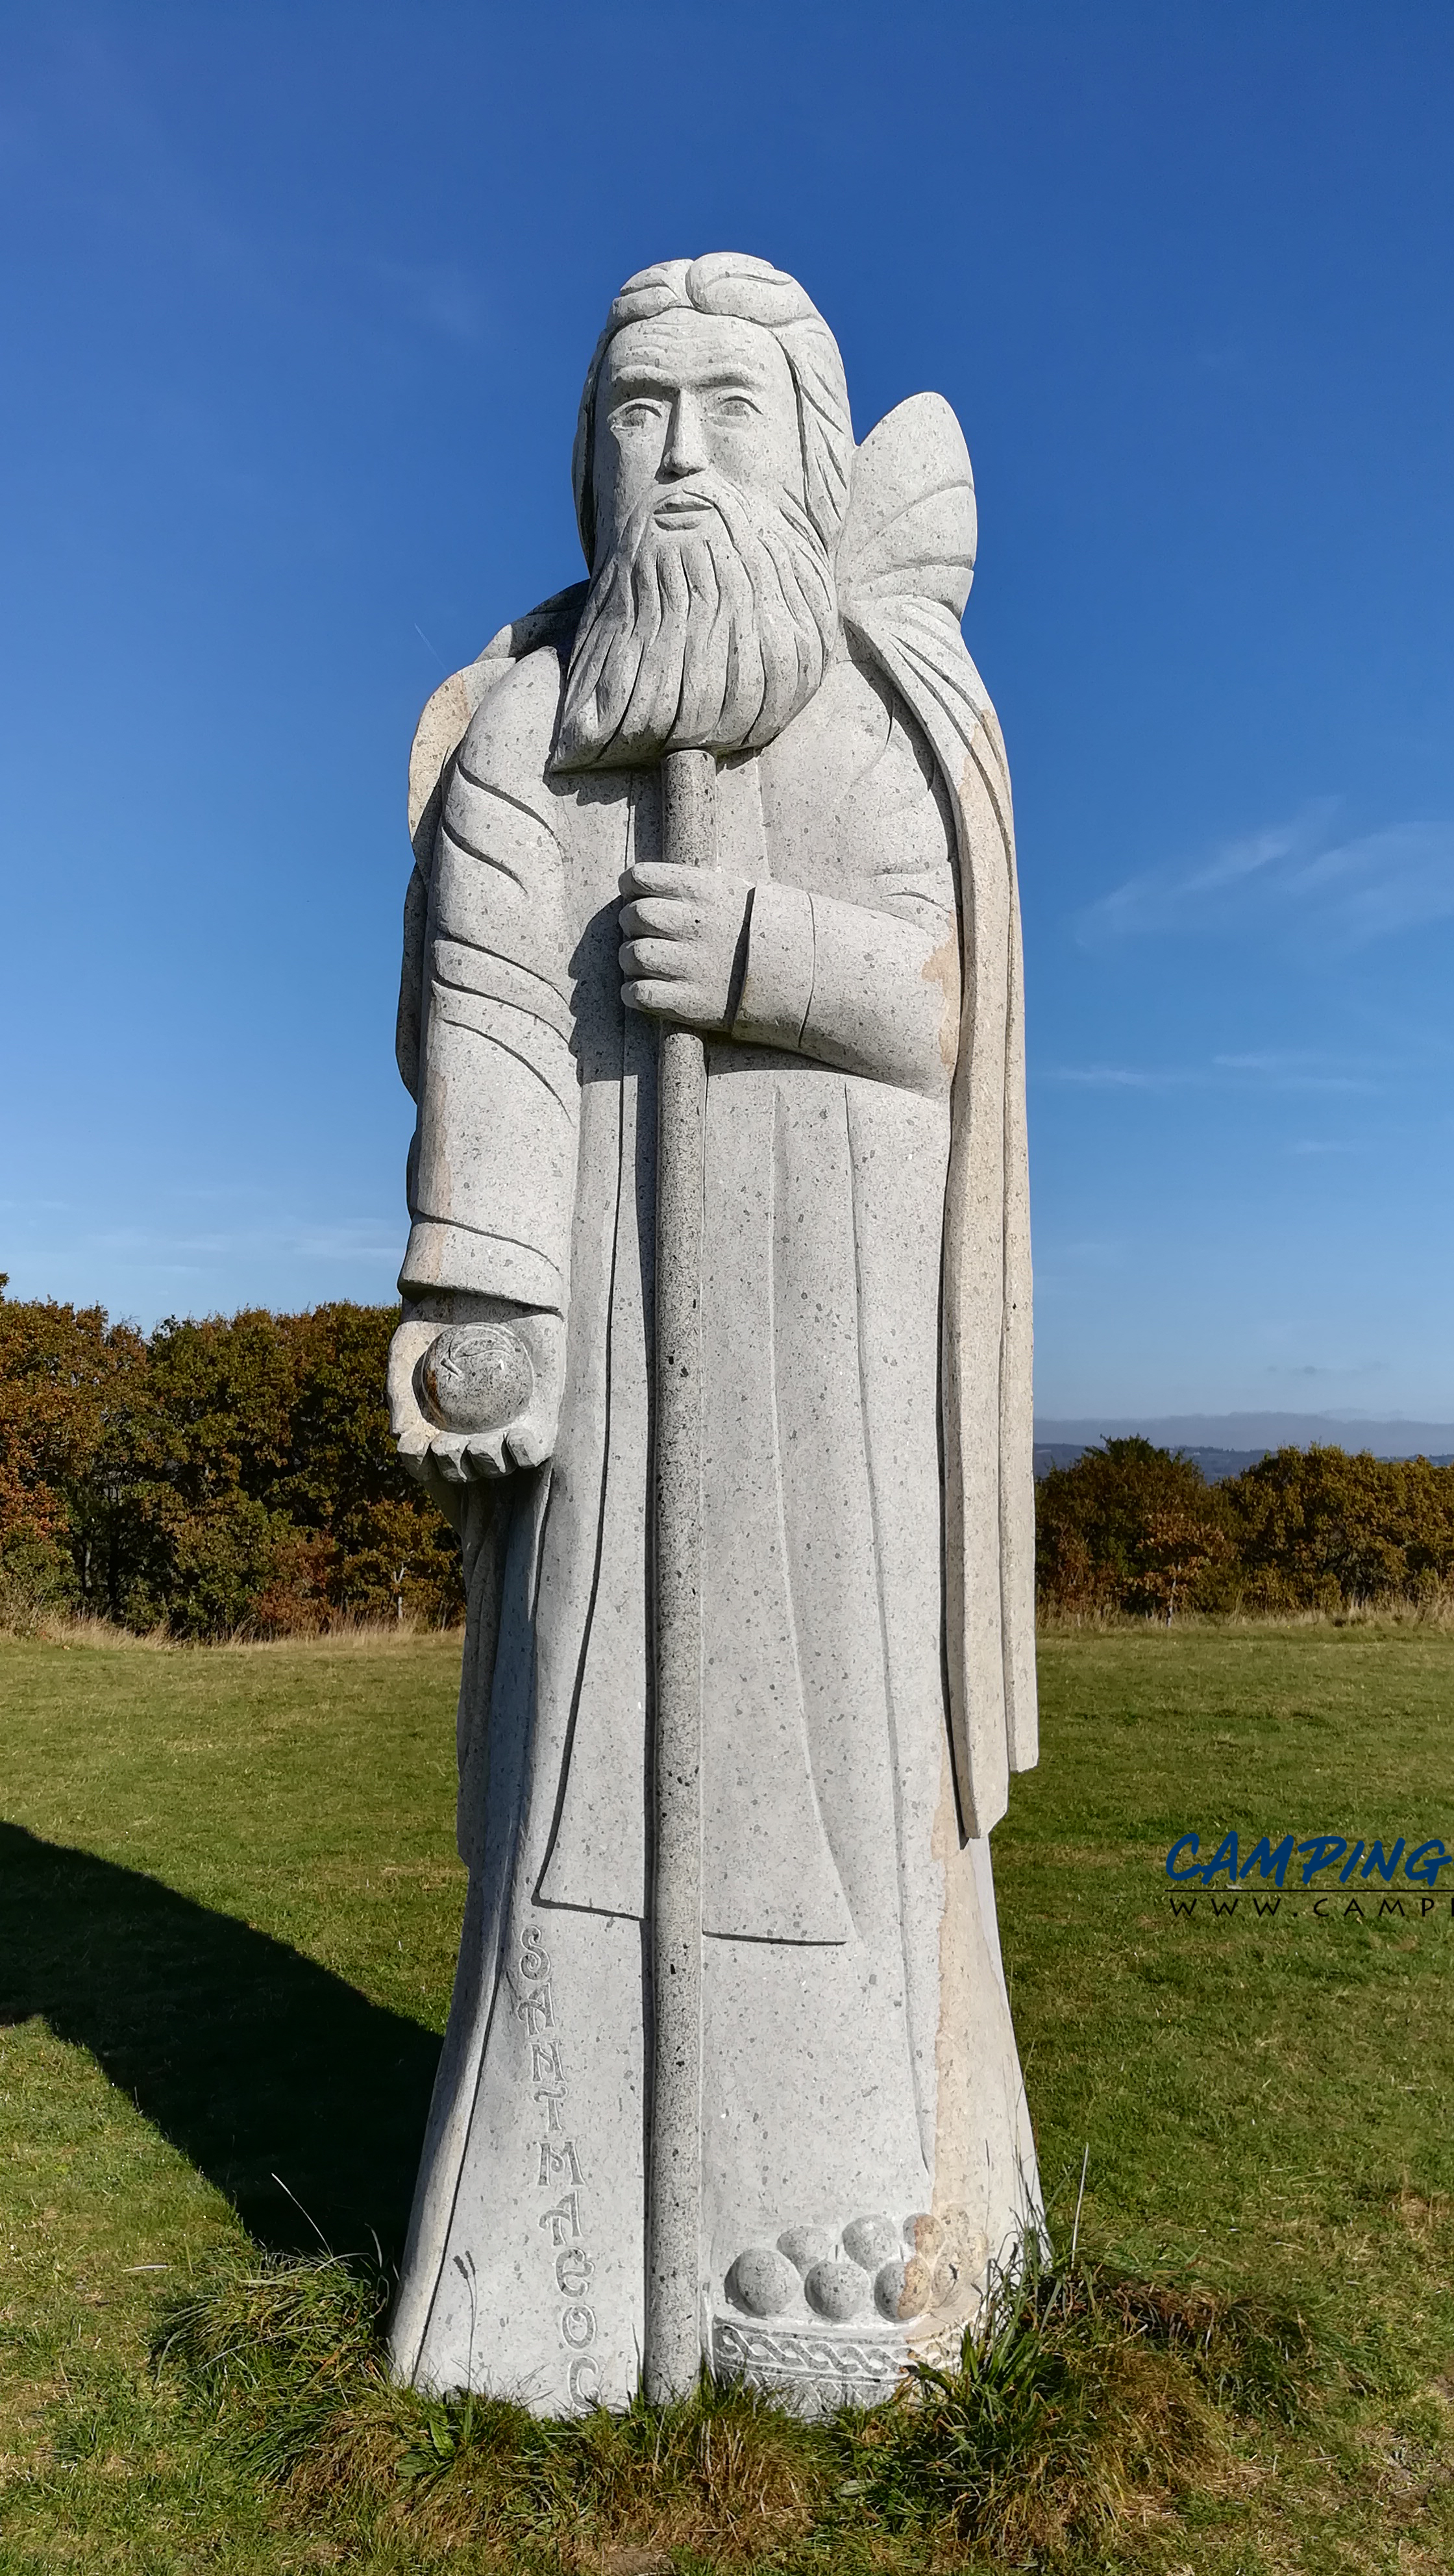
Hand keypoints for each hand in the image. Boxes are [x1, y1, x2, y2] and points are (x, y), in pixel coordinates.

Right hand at [388, 1309, 564, 1495]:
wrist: (487, 1283)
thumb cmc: (441, 1312)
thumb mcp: (408, 1345)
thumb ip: (398, 1388)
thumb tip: (400, 1434)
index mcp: (439, 1420)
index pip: (427, 1459)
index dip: (420, 1465)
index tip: (417, 1447)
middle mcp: (471, 1428)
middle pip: (463, 1469)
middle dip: (453, 1469)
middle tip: (447, 1445)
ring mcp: (506, 1423)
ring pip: (498, 1465)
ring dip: (486, 1465)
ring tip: (480, 1445)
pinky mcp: (540, 1414)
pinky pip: (536, 1449)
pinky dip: (524, 1453)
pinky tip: (515, 1437)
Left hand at [619, 861, 750, 1033]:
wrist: (799, 976)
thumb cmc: (757, 932)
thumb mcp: (733, 893)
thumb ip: (690, 887)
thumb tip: (643, 887)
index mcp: (705, 892)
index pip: (640, 878)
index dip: (631, 887)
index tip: (636, 896)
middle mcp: (696, 925)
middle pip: (633, 916)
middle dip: (630, 924)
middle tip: (643, 934)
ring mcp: (693, 966)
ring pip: (631, 955)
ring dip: (630, 960)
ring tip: (645, 964)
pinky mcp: (691, 1004)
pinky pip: (639, 995)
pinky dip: (633, 993)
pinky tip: (647, 990)